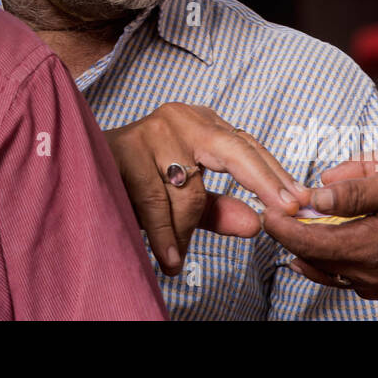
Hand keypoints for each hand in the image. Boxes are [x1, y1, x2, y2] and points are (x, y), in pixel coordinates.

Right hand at [104, 102, 310, 275]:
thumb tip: (256, 223)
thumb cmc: (135, 180)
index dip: (276, 177)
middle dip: (264, 183)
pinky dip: (164, 233)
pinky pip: (156, 200)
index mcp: (201, 124)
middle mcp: (181, 118)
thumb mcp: (183, 199)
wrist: (75, 168)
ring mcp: (153, 131)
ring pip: (190, 189)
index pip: (249, 147)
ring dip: (185, 230)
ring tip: (178, 259)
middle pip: (234, 151)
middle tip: (287, 212)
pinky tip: (169, 258)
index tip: (302, 204)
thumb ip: (218, 209)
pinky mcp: (126, 149)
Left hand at [263, 165, 377, 298]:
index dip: (281, 225)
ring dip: (306, 250)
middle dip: (289, 236)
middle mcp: (371, 273)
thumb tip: (314, 197)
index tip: (265, 208)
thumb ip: (353, 192)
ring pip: (328, 270)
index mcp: (369, 247)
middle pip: (312, 258)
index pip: (307, 241)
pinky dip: (328, 261)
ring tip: (290, 229)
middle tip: (272, 215)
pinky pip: (347, 277)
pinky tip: (322, 247)